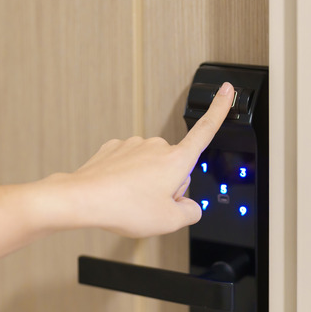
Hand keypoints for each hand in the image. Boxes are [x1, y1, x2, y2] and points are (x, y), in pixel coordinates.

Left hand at [35, 82, 234, 237]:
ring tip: (130, 201)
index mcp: (176, 160)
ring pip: (151, 167)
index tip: (227, 90)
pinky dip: (127, 179)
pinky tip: (118, 192)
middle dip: (169, 185)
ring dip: (146, 183)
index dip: (220, 109)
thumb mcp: (170, 221)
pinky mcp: (114, 149)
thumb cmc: (124, 207)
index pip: (205, 130)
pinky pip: (130, 165)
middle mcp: (156, 147)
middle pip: (175, 166)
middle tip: (151, 205)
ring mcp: (133, 145)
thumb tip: (190, 207)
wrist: (83, 199)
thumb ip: (191, 213)